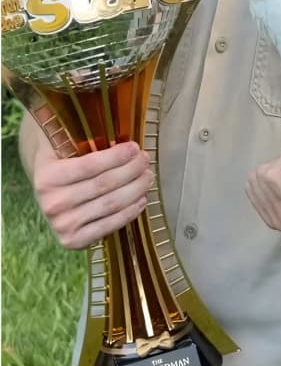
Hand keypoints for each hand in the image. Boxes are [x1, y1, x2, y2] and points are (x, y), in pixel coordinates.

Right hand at [33, 141, 152, 249]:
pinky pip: (110, 225)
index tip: (135, 147)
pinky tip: (141, 199)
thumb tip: (121, 123)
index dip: (118, 156)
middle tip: (145, 160)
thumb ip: (86, 134)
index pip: (91, 165)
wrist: (48, 191)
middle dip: (133, 169)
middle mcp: (52, 203)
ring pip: (112, 204)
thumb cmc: (64, 160)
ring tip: (148, 177)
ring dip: (137, 189)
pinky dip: (130, 212)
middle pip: (106, 184)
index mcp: (47, 176)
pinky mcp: (73, 241)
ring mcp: (62, 225)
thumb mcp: (66, 143)